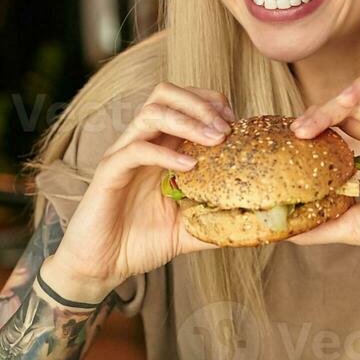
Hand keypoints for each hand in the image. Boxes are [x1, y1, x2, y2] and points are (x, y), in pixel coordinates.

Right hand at [43, 82, 230, 302]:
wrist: (102, 266)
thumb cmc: (141, 242)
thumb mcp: (190, 229)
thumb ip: (219, 220)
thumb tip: (257, 223)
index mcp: (161, 147)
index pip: (183, 101)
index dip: (211, 103)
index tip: (236, 125)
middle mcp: (142, 143)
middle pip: (165, 93)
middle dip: (200, 103)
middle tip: (226, 128)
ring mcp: (123, 155)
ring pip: (151, 112)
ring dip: (187, 120)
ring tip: (213, 140)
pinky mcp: (109, 174)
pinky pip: (135, 150)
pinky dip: (165, 153)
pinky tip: (189, 167)